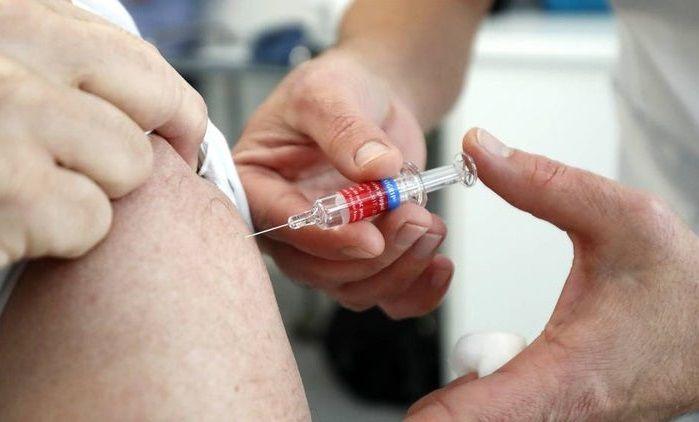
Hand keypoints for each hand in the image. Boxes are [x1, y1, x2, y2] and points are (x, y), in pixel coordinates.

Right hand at [0, 0, 207, 264]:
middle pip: (151, 100)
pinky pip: (90, 218)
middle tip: (108, 172)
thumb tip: (155, 92)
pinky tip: (11, 225)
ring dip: (94, 193)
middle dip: (141, 146)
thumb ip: (58, 56)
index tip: (178, 134)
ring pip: (130, 162)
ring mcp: (2, 115)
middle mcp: (5, 47)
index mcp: (12, 13)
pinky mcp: (3, 192)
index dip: (172, 105)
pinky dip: (61, 236)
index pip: (136, 58)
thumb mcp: (3, 66)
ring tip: (32, 191)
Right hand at [234, 49, 451, 318]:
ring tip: (430, 224)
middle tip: (413, 219)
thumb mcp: (330, 91)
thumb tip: (376, 169)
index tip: (369, 236)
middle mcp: (286, 225)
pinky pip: (384, 294)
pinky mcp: (363, 256)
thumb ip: (346, 129)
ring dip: (397, 269)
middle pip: (314, 270)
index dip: (323, 237)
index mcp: (258, 185)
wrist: (374, 99)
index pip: (278, 224)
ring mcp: (325, 246)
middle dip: (370, 257)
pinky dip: (416, 291)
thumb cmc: (337, 88)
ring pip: (352, 288)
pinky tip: (440, 265)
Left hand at [407, 129, 698, 419]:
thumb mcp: (620, 219)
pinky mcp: (557, 417)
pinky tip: (464, 388)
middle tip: (407, 398)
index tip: (400, 416)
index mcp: (566, 375)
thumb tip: (478, 150)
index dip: (436, 418)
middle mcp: (558, 412)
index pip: (480, 416)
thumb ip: (542, 184)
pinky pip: (502, 416)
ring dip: (450, 409)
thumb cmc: (683, 286)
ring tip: (427, 398)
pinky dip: (473, 406)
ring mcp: (559, 421)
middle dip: (432, 412)